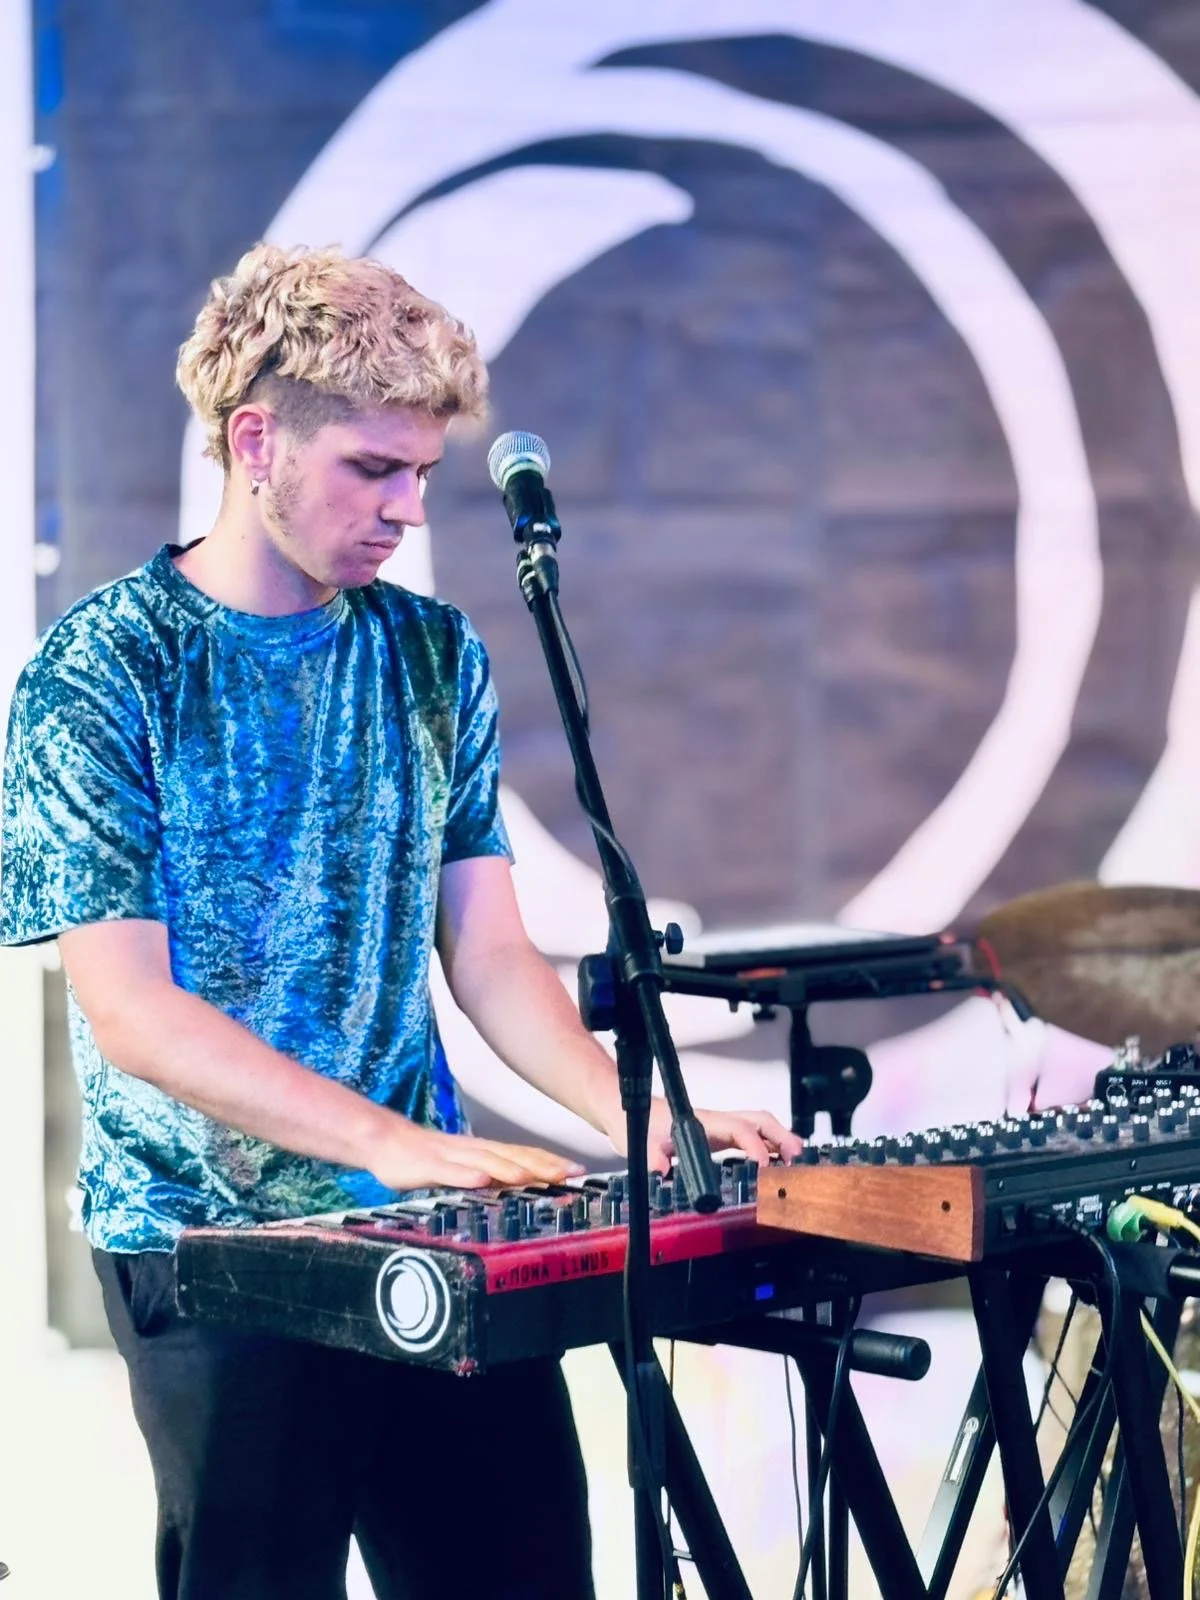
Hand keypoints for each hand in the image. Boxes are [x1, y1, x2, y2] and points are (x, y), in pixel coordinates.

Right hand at [368, 1116, 584, 1192]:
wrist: (386, 1143)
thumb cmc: (426, 1159)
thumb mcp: (463, 1168)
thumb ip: (488, 1176)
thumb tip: (517, 1188)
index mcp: (483, 1151)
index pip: (523, 1155)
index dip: (550, 1161)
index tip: (577, 1170)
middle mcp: (473, 1150)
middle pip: (512, 1155)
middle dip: (542, 1164)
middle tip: (569, 1174)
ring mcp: (451, 1156)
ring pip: (485, 1161)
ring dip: (510, 1169)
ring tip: (532, 1177)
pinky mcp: (429, 1166)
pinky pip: (449, 1171)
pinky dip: (466, 1175)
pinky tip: (480, 1181)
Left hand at [606, 1097, 802, 1172]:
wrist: (629, 1112)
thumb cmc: (639, 1124)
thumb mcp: (642, 1145)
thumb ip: (654, 1161)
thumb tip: (663, 1173)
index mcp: (704, 1123)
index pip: (739, 1130)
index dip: (755, 1147)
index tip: (765, 1167)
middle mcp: (716, 1122)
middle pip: (759, 1121)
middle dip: (782, 1137)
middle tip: (797, 1159)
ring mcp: (719, 1127)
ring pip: (758, 1127)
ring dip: (779, 1140)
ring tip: (795, 1162)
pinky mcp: (717, 1135)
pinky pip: (749, 1137)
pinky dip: (767, 1146)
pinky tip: (774, 1162)